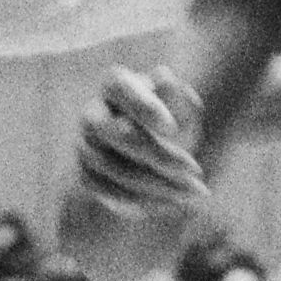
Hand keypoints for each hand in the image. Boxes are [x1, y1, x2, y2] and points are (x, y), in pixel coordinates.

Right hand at [73, 66, 207, 217]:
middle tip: (195, 169)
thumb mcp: (183, 109)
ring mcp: (86, 145)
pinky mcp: (86, 174)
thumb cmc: (173, 123)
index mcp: (117, 84)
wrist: (158, 162)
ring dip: (156, 183)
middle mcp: (94, 112)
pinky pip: (105, 190)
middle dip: (156, 154)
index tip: (172, 129)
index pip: (118, 85)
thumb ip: (177, 96)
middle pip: (112, 131)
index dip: (143, 106)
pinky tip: (172, 203)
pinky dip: (141, 199)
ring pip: (111, 166)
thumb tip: (163, 77)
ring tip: (195, 191)